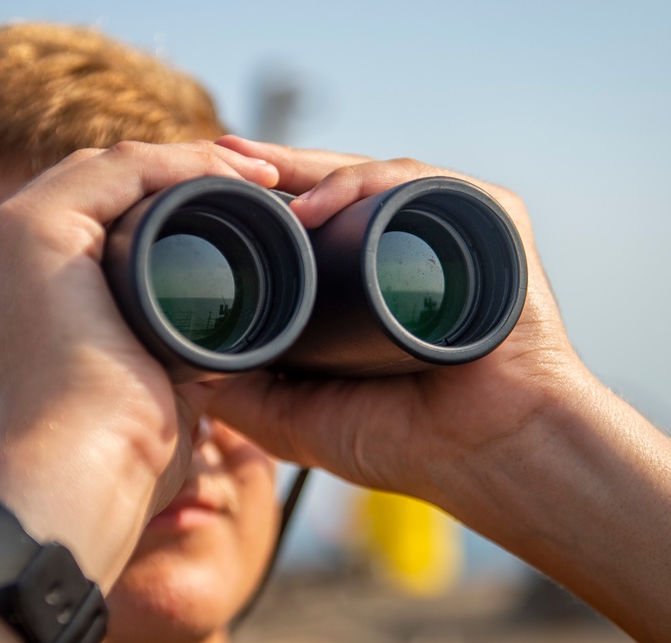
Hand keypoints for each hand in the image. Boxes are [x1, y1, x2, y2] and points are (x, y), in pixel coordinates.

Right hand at [0, 140, 279, 586]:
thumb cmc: (103, 467)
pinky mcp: (26, 231)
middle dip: (178, 183)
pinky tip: (236, 176)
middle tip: (255, 192)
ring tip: (259, 182)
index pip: (82, 223)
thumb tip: (208, 359)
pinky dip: (183, 165)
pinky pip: (121, 169)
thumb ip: (154, 363)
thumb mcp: (128, 395)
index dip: (157, 210)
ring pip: (109, 172)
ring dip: (190, 167)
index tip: (233, 221)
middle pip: (95, 191)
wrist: (69, 492)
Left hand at [209, 136, 584, 511]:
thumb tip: (179, 359)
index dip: (253, 209)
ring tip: (250, 180)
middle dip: (268, 173)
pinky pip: (418, 184)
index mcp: (365, 281)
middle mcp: (404, 246)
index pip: (303, 226)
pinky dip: (367, 183)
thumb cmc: (406, 442)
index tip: (198, 198)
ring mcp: (446, 228)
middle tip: (212, 160)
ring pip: (367, 176)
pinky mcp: (489, 215)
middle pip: (328, 189)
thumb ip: (241, 393)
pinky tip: (316, 202)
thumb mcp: (295, 418)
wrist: (490, 454)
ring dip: (306, 173)